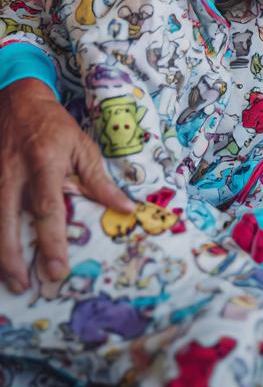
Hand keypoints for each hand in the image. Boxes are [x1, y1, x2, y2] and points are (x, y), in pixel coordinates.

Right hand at [0, 79, 134, 293]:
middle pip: (7, 223)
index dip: (51, 241)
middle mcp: (14, 174)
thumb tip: (126, 209)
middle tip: (25, 286)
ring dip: (0, 254)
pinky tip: (0, 256)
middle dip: (13, 259)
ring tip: (11, 281)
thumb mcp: (82, 147)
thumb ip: (100, 181)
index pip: (47, 209)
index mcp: (44, 164)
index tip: (58, 269)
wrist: (17, 100)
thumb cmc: (55, 126)